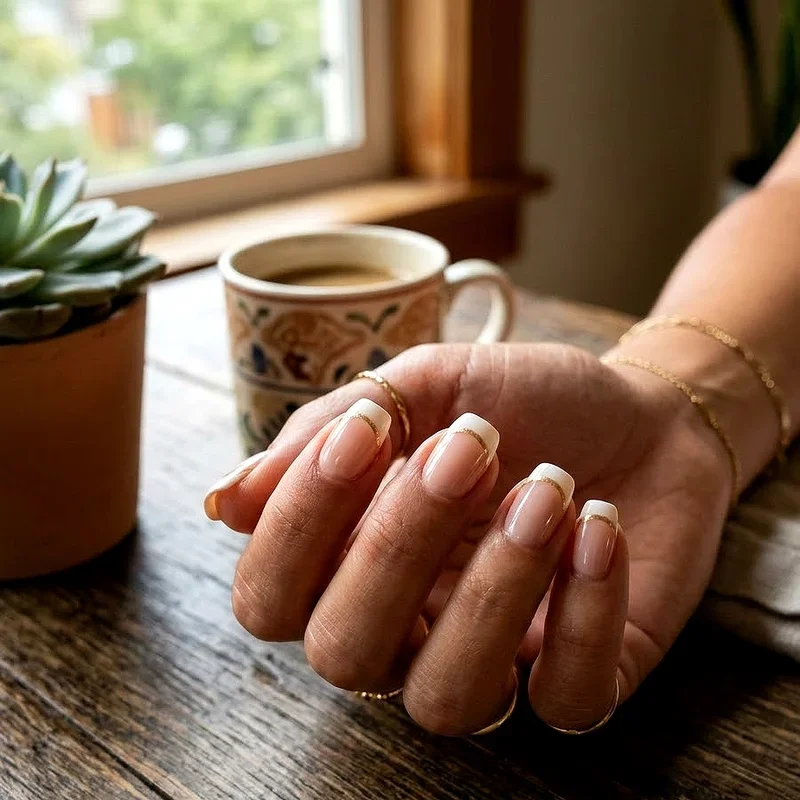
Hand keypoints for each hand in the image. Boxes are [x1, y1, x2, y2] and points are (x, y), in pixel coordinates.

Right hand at [205, 342, 730, 733]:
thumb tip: (226, 499)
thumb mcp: (428, 386)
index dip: (298, 526)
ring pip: (447, 698)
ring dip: (494, 588)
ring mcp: (491, 662)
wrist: (642, 415)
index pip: (269, 599)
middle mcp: (406, 629)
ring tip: (548, 490)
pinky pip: (565, 702)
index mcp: (353, 561)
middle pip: (344, 655)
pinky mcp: (580, 679)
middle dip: (397, 545)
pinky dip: (586, 611)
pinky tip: (601, 528)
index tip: (368, 431)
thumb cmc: (523, 400)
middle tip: (469, 447)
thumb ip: (330, 431)